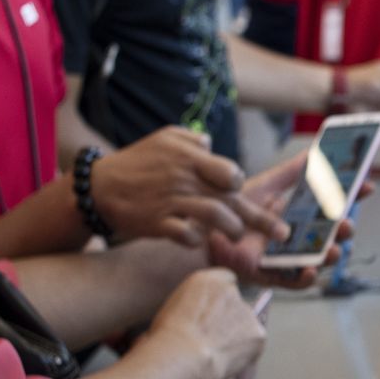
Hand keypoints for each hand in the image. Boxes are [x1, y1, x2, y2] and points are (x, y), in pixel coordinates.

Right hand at [91, 127, 285, 245]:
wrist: (97, 187)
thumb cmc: (136, 162)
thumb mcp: (164, 138)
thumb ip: (193, 140)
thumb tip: (213, 144)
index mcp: (189, 157)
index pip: (230, 171)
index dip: (237, 183)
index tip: (238, 190)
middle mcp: (184, 179)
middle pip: (231, 198)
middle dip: (261, 219)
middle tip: (283, 234)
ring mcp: (171, 201)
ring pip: (215, 217)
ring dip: (232, 229)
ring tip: (236, 236)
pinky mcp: (157, 223)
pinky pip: (186, 235)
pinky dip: (197, 240)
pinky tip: (199, 240)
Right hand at [147, 268, 266, 378]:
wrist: (182, 356)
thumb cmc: (166, 338)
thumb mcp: (171, 310)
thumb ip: (191, 306)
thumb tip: (193, 320)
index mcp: (205, 280)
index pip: (224, 279)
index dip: (220, 300)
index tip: (214, 314)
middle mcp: (230, 291)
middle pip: (235, 305)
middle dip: (228, 321)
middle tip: (211, 341)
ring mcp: (247, 312)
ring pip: (245, 325)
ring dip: (236, 338)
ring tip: (215, 356)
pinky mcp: (258, 333)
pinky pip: (253, 344)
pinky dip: (244, 355)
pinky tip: (226, 364)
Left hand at [204, 151, 366, 288]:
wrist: (201, 230)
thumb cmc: (230, 208)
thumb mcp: (265, 186)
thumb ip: (291, 172)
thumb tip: (315, 152)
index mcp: (299, 212)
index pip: (332, 204)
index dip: (351, 196)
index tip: (367, 186)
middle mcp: (297, 235)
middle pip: (330, 234)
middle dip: (344, 229)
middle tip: (347, 223)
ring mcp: (287, 256)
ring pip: (318, 258)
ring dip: (330, 255)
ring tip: (335, 249)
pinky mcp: (272, 275)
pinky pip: (294, 281)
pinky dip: (305, 278)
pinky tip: (311, 270)